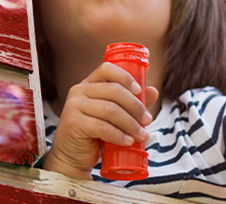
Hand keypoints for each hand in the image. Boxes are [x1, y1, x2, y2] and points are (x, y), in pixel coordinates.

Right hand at [44, 63, 158, 179]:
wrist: (72, 156)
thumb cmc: (93, 135)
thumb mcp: (114, 117)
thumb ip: (131, 103)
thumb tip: (153, 91)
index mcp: (88, 85)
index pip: (107, 69)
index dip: (125, 77)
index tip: (139, 91)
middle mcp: (78, 91)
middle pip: (114, 90)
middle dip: (135, 106)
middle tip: (147, 120)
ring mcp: (73, 106)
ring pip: (110, 110)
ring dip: (131, 124)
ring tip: (142, 135)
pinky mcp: (73, 123)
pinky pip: (102, 127)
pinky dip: (119, 135)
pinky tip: (128, 142)